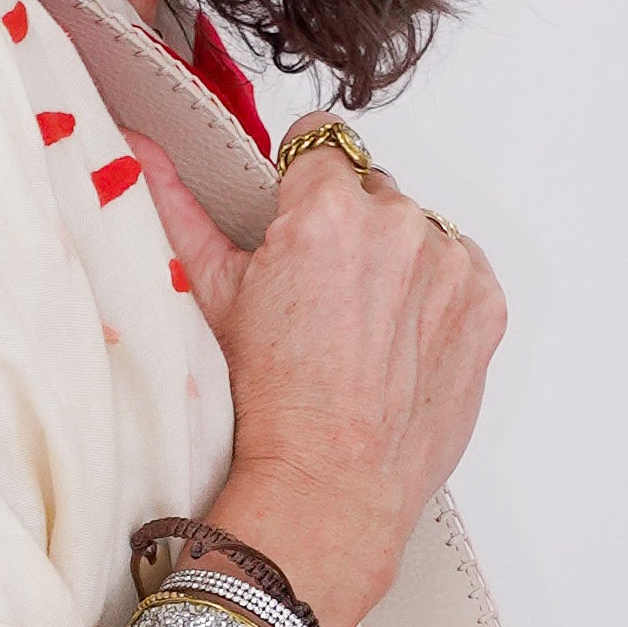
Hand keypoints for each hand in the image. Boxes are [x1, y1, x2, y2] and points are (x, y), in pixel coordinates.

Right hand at [133, 118, 505, 626]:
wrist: (332, 482)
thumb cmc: (272, 397)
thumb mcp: (213, 291)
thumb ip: (178, 206)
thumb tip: (141, 152)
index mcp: (328, 208)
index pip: (319, 144)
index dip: (300, 189)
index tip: (294, 231)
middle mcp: (398, 224)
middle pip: (370, 190)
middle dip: (348, 227)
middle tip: (322, 295)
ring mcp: (450, 264)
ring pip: (417, 231)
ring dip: (396, 261)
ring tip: (362, 325)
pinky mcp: (485, 303)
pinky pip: (459, 271)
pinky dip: (436, 296)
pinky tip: (399, 339)